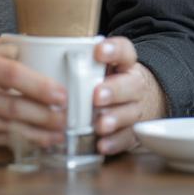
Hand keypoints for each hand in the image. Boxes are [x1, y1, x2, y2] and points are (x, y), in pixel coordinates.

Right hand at [0, 37, 66, 152]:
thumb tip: (34, 49)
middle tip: (67, 118)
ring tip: (56, 134)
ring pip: (2, 127)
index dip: (39, 86)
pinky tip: (30, 142)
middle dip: (44, 115)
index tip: (61, 94)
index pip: (9, 73)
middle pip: (10, 105)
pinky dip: (13, 143)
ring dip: (34, 133)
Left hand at [92, 36, 166, 155]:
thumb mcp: (105, 68)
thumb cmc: (113, 82)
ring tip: (100, 124)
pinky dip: (115, 142)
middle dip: (114, 91)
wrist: (143, 102)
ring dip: (115, 118)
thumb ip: (86, 64)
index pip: (125, 51)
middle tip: (97, 96)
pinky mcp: (134, 132)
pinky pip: (127, 138)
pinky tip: (102, 144)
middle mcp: (134, 85)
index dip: (114, 50)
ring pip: (130, 113)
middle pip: (131, 85)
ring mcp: (136, 109)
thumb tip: (50, 60)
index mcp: (126, 65)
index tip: (98, 51)